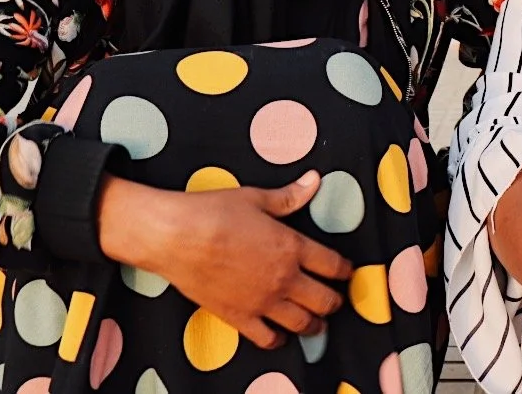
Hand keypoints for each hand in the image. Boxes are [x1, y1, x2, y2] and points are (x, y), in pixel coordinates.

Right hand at [97, 172, 351, 350]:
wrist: (175, 237)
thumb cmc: (213, 212)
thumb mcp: (256, 198)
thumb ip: (289, 196)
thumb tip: (314, 180)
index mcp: (292, 247)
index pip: (332, 265)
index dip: (345, 270)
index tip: (346, 272)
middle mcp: (283, 279)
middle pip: (324, 300)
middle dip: (334, 301)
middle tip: (336, 300)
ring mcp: (262, 302)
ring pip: (302, 324)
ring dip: (314, 324)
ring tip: (316, 323)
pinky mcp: (238, 317)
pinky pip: (267, 339)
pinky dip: (279, 340)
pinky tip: (281, 336)